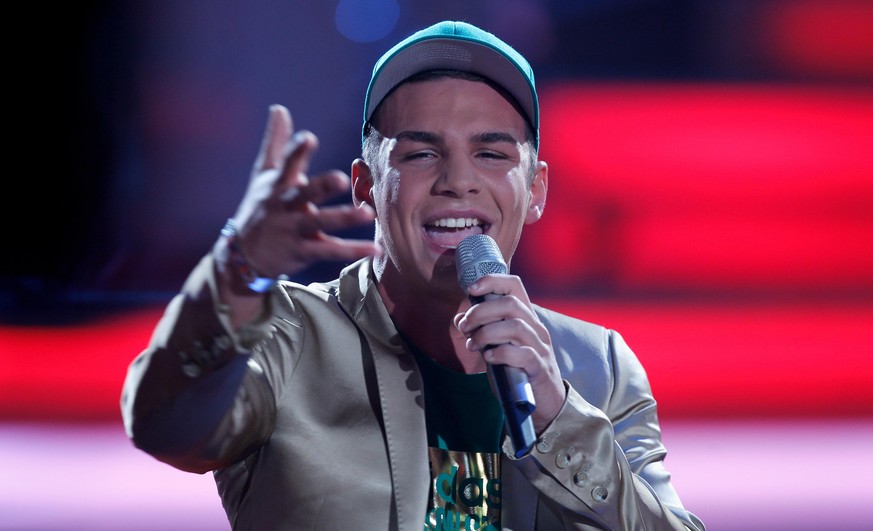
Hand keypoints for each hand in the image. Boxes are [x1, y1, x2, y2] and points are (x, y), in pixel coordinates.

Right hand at [218, 104, 376, 282]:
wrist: (242, 255)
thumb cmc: (260, 207)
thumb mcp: (264, 175)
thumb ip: (276, 143)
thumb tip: (279, 108)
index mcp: (278, 185)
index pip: (287, 164)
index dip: (296, 151)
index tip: (308, 138)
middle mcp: (285, 206)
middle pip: (305, 194)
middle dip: (322, 186)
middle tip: (342, 178)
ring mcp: (293, 230)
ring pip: (319, 223)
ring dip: (344, 218)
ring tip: (368, 213)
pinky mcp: (302, 252)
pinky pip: (329, 250)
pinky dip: (352, 250)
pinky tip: (375, 249)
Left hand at [454, 274, 565, 432]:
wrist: (544, 403)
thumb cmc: (518, 372)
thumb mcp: (496, 347)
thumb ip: (480, 332)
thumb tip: (460, 319)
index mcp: (525, 318)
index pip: (514, 286)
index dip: (492, 281)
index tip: (471, 288)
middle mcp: (535, 328)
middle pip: (511, 304)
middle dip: (481, 312)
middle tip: (465, 327)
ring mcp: (540, 347)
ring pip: (515, 326)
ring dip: (486, 333)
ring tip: (473, 345)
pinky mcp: (540, 368)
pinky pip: (522, 353)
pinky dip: (500, 353)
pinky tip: (488, 358)